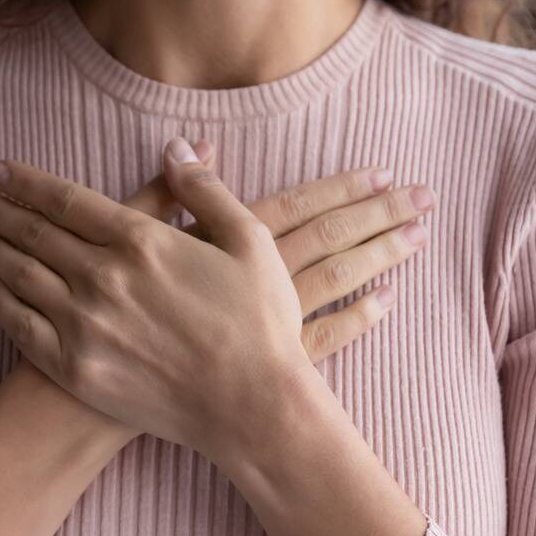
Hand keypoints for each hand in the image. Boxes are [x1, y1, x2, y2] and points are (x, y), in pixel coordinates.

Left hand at [0, 138, 432, 457]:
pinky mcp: (76, 368)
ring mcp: (83, 324)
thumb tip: (176, 147)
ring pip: (20, 275)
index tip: (0, 170)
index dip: (28, 182)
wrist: (251, 407)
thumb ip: (206, 191)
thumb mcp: (250, 241)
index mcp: (141, 241)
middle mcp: (102, 277)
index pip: (66, 200)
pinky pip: (22, 327)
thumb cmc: (259, 323)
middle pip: (34, 233)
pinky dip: (1, 302)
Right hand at [139, 147, 434, 361]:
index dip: (344, 187)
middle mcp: (260, 279)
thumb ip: (164, 193)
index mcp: (230, 243)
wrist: (108, 392)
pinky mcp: (272, 363)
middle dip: (381, 214)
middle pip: (333, 239)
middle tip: (427, 197)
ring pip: (340, 282)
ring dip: (381, 257)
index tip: (386, 170)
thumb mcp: (130, 241)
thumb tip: (197, 143)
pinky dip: (360, 319)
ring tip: (418, 237)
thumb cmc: (113, 310)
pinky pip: (329, 338)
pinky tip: (387, 302)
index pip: (301, 206)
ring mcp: (271, 323)